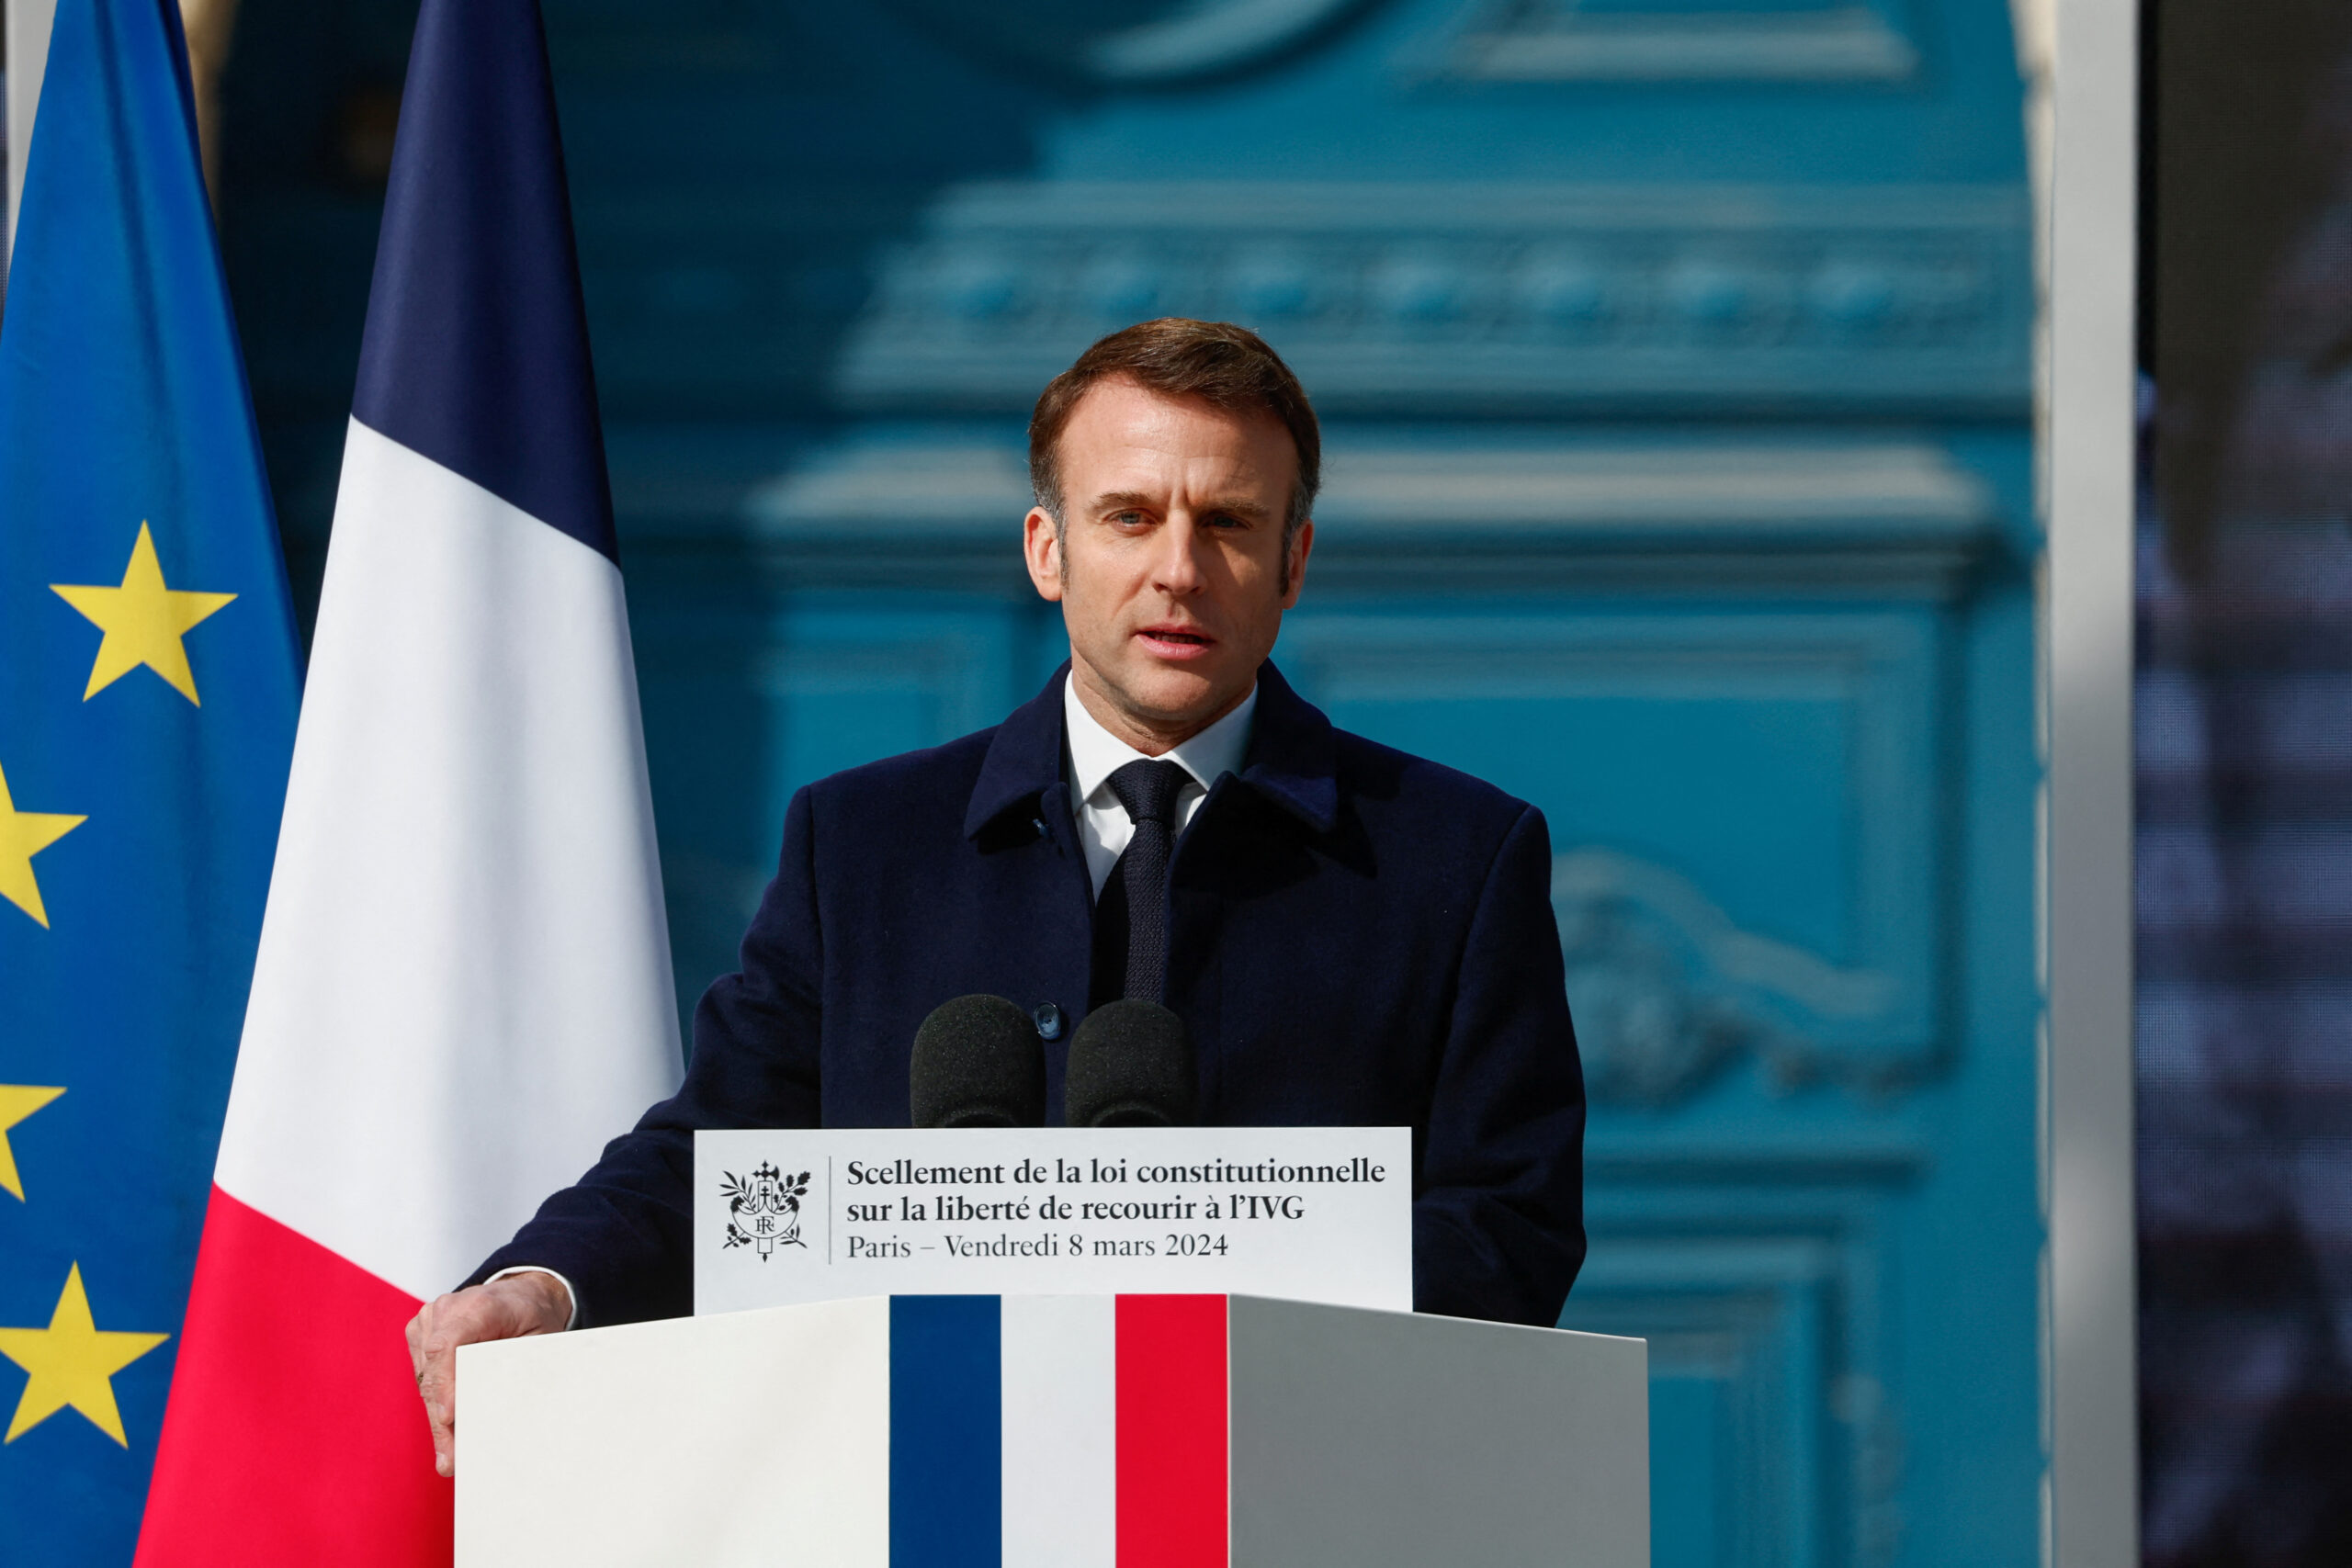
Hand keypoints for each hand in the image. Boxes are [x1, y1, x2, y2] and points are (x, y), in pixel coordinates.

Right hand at [405, 1272, 571, 1476]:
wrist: (521, 1294)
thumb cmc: (532, 1315)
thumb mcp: (540, 1339)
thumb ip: (521, 1368)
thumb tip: (509, 1412)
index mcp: (478, 1305)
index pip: (448, 1345)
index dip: (445, 1383)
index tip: (449, 1417)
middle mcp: (446, 1309)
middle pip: (434, 1371)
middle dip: (442, 1419)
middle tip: (451, 1460)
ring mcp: (428, 1321)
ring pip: (425, 1379)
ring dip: (436, 1418)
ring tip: (449, 1455)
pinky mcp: (421, 1335)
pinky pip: (423, 1376)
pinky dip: (435, 1403)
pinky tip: (447, 1431)